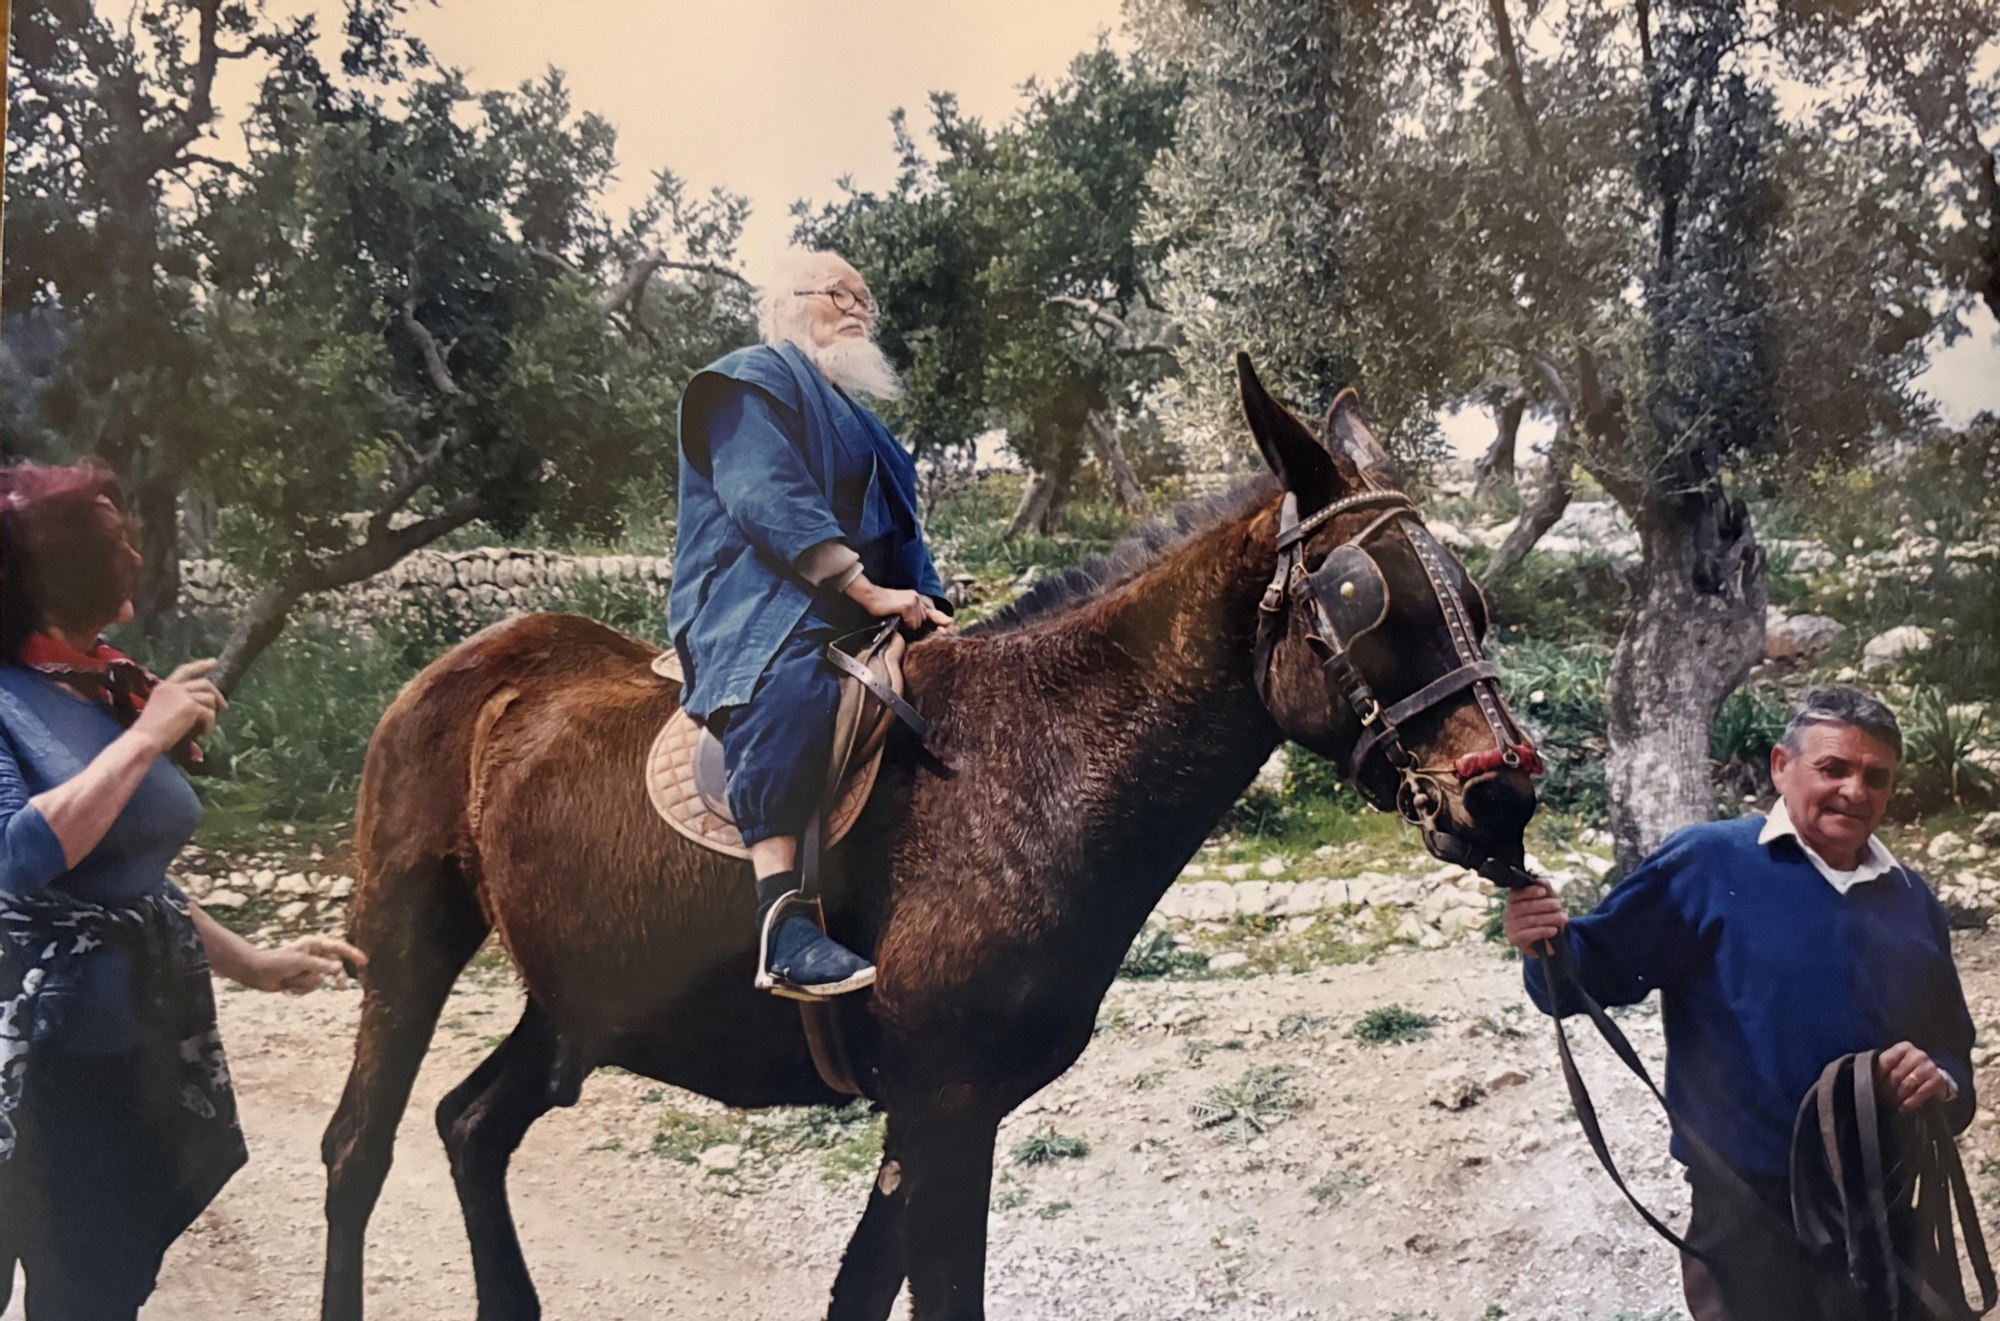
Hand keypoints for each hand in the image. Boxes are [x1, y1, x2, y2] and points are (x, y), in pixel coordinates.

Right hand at [132, 660, 225, 752]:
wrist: (143, 739)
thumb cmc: (148, 730)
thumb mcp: (160, 707)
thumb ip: (175, 701)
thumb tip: (197, 704)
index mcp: (164, 686)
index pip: (185, 670)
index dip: (201, 665)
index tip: (214, 662)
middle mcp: (174, 687)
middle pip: (204, 683)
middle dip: (217, 695)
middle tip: (223, 707)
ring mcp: (183, 696)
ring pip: (209, 698)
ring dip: (212, 714)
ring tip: (205, 726)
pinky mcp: (191, 707)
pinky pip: (209, 714)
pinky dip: (210, 725)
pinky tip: (203, 733)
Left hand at [243, 935, 368, 994]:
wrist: (256, 972)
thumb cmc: (276, 961)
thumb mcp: (301, 962)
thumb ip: (321, 966)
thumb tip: (339, 969)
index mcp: (314, 945)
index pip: (338, 948)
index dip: (352, 954)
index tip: (364, 962)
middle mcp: (313, 956)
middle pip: (333, 968)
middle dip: (334, 978)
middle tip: (341, 987)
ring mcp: (307, 969)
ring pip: (319, 981)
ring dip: (305, 984)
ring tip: (290, 981)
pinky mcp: (300, 981)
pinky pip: (309, 989)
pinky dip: (299, 990)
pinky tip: (287, 987)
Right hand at [847, 580, 952, 632]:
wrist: (870, 596)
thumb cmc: (882, 605)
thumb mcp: (900, 609)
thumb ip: (911, 615)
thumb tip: (918, 625)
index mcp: (915, 598)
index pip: (932, 612)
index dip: (941, 619)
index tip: (951, 624)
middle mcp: (916, 598)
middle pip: (922, 620)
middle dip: (914, 624)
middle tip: (900, 618)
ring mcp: (913, 601)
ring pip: (917, 622)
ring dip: (908, 624)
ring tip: (896, 616)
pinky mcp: (907, 605)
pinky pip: (912, 622)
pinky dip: (905, 623)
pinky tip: (896, 616)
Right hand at [1502, 883, 1568, 956]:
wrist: (1543, 943)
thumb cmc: (1544, 917)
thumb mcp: (1546, 902)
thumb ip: (1545, 890)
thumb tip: (1541, 881)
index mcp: (1513, 901)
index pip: (1517, 893)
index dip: (1530, 891)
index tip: (1543, 891)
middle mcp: (1508, 913)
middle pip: (1526, 907)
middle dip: (1545, 905)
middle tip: (1559, 905)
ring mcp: (1510, 926)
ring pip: (1531, 920)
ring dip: (1549, 918)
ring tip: (1563, 918)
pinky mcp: (1515, 939)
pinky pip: (1530, 933)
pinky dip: (1544, 931)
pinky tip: (1554, 930)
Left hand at [1877, 1041, 1951, 1112]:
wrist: (1933, 1079)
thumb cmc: (1908, 1072)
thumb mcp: (1895, 1066)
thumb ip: (1883, 1068)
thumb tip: (1866, 1079)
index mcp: (1904, 1048)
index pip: (1886, 1062)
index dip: (1877, 1077)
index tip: (1870, 1088)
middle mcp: (1918, 1054)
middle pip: (1896, 1074)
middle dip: (1886, 1089)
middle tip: (1879, 1100)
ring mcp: (1929, 1066)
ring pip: (1908, 1083)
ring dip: (1897, 1096)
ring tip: (1890, 1105)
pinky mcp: (1937, 1079)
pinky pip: (1921, 1092)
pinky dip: (1911, 1101)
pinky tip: (1904, 1108)